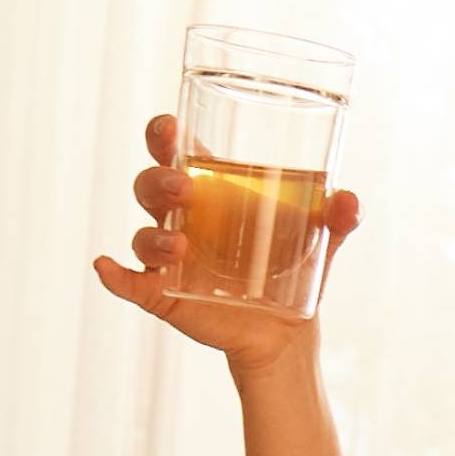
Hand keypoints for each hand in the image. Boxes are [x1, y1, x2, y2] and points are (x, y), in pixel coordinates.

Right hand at [92, 113, 363, 380]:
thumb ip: (339, 217)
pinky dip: (114, 276)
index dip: (163, 134)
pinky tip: (107, 268)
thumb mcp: (322, 239)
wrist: (288, 329)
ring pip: (142, 234)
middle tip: (184, 188)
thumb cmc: (296, 266)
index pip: (174, 152)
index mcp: (211, 192)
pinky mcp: (163, 294)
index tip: (168, 127)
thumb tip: (348, 201)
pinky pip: (128, 282)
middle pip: (150, 186)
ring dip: (151, 235)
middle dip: (158, 180)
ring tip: (179, 245)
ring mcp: (169, 257)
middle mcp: (182, 217)